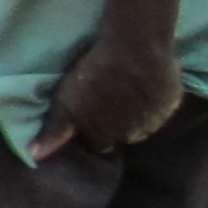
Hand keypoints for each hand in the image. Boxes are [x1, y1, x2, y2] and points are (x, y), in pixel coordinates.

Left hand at [36, 30, 184, 162]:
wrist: (134, 50)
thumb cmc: (94, 76)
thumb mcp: (65, 104)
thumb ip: (54, 132)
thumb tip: (35, 157)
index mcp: (106, 137)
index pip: (98, 144)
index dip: (93, 131)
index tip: (90, 116)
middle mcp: (133, 135)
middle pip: (122, 136)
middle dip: (116, 125)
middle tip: (109, 102)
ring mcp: (156, 120)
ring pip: (144, 124)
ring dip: (136, 113)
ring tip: (127, 92)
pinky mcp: (173, 102)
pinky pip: (163, 106)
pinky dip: (155, 99)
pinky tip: (146, 85)